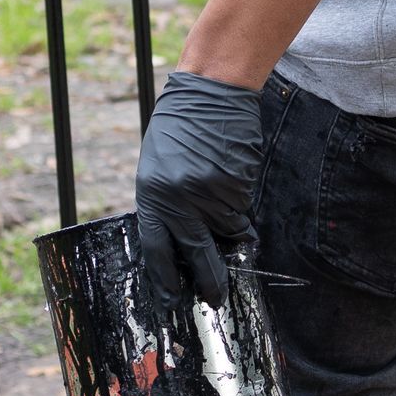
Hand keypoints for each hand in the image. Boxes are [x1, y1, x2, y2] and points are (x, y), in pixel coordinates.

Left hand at [134, 71, 269, 309]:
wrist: (210, 93)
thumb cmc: (177, 130)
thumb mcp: (157, 169)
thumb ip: (164, 205)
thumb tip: (181, 243)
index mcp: (153, 196)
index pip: (157, 251)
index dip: (165, 282)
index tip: (172, 302)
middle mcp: (182, 199)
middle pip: (198, 254)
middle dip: (209, 282)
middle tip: (216, 300)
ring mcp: (212, 193)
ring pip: (227, 230)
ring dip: (228, 226)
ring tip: (218, 193)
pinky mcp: (238, 184)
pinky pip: (241, 208)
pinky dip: (238, 202)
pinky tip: (229, 175)